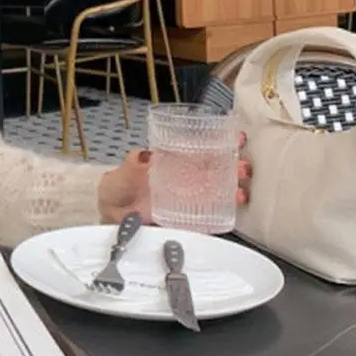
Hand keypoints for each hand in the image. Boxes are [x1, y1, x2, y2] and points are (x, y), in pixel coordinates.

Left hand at [97, 133, 251, 224]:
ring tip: (241, 191)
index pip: (200, 149)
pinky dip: (222, 212)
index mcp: (171, 161)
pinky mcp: (187, 218)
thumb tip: (145, 156)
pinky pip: (209, 215)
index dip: (219, 142)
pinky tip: (231, 211)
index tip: (236, 137)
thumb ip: (133, 163)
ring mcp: (187, 198)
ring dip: (232, 189)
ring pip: (216, 191)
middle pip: (214, 170)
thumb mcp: (124, 171)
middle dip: (232, 166)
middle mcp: (183, 178)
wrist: (112, 214)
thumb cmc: (118, 188)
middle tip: (243, 166)